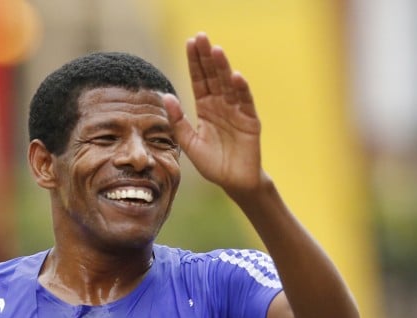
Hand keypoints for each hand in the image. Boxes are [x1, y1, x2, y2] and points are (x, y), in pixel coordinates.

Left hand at [162, 33, 263, 194]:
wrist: (234, 182)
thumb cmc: (213, 164)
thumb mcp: (189, 143)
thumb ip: (178, 122)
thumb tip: (166, 97)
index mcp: (206, 109)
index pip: (199, 80)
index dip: (195, 62)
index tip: (190, 42)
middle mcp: (221, 106)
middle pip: (213, 77)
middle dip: (207, 57)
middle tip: (202, 37)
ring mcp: (236, 111)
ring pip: (228, 85)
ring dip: (223, 68)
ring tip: (216, 51)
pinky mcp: (250, 121)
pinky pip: (245, 102)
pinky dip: (241, 90)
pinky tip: (235, 76)